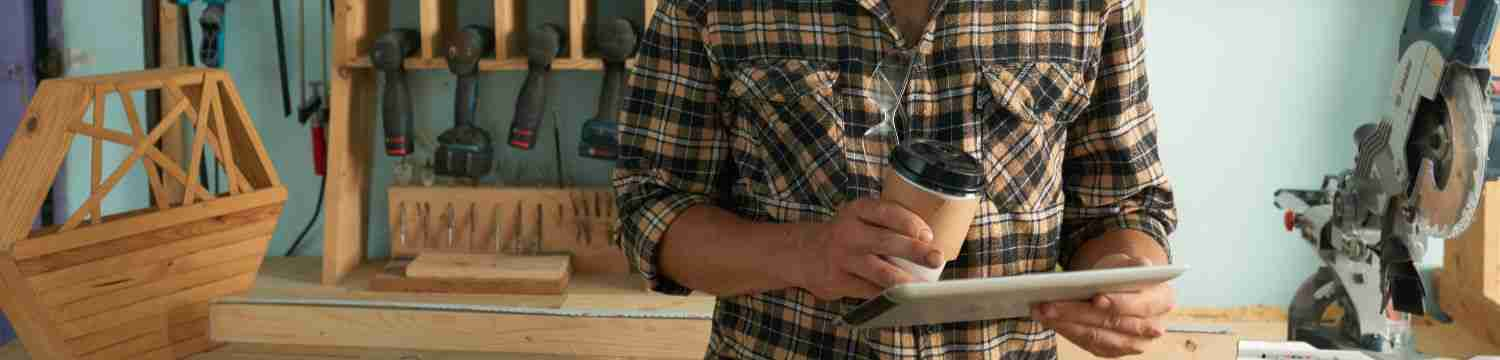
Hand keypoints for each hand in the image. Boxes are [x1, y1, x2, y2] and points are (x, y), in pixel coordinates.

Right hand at [789, 198, 942, 300]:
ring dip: (905, 280)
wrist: (802, 253)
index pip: (887, 212)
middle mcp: (848, 232)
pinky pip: (869, 290)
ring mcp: (842, 258)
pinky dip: (889, 295)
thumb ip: (885, 223)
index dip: (910, 223)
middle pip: (887, 241)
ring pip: (880, 271)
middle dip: (915, 251)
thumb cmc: (844, 235)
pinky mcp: (838, 281)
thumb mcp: (858, 217)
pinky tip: (904, 298)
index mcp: (857, 210)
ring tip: (923, 287)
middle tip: (936, 258)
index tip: (927, 234)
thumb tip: (928, 241)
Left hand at [1033, 254, 1175, 357]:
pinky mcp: (1114, 350)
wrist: (1124, 287)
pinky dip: (1068, 332)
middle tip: (1049, 304)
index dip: (1119, 303)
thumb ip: (1135, 265)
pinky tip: (1049, 321)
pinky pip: (1090, 344)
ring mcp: (1134, 343)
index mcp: (1162, 301)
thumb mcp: (1131, 261)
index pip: (1140, 306)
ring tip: (1042, 311)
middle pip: (1113, 323)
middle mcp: (1152, 327)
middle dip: (1079, 313)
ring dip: (1067, 325)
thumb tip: (1138, 268)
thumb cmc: (1126, 272)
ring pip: (1098, 337)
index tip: (1097, 298)